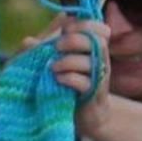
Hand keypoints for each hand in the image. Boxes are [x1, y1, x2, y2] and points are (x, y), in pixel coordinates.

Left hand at [48, 17, 111, 134]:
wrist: (80, 116)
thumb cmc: (68, 84)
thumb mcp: (57, 59)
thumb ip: (52, 43)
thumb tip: (41, 30)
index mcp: (94, 49)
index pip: (99, 29)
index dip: (84, 24)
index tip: (65, 29)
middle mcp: (100, 61)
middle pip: (97, 41)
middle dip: (74, 40)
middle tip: (56, 47)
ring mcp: (98, 78)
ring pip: (92, 61)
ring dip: (69, 61)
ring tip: (52, 67)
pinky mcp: (93, 95)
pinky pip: (85, 82)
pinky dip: (69, 78)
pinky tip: (58, 79)